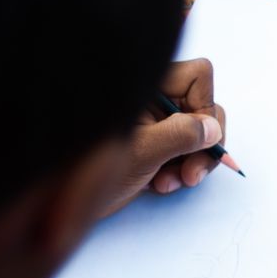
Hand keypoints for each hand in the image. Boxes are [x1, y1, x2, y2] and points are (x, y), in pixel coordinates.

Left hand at [101, 58, 227, 216]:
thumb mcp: (142, 151)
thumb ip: (182, 135)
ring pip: (200, 131)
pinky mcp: (157, 141)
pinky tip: (162, 184)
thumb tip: (213, 128)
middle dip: (203, 144)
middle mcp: (154, 97)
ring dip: (193, 161)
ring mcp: (156, 119)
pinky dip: (182, 169)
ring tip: (171, 183)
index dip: (205, 107)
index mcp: (146, 85)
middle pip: (204, 106)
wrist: (63, 201)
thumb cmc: (89, 170)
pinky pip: (188, 148)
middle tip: (192, 175)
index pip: (198, 76)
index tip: (199, 140)